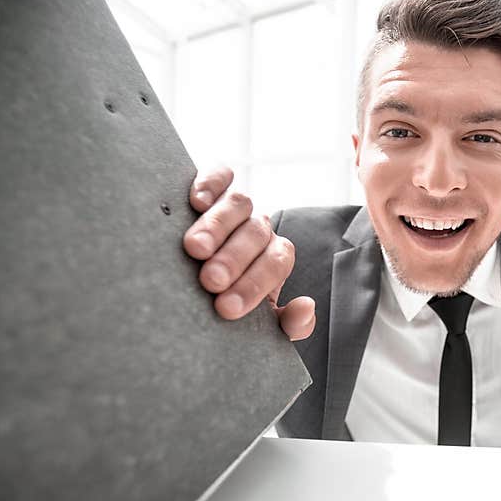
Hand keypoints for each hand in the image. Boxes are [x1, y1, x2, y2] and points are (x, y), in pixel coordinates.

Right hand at [183, 166, 315, 340]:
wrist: (197, 284)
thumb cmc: (227, 304)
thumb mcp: (258, 324)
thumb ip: (289, 323)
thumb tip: (305, 307)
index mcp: (275, 258)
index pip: (276, 265)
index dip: (254, 285)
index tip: (226, 308)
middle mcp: (259, 230)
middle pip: (257, 234)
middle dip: (234, 260)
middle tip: (210, 281)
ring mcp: (237, 208)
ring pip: (239, 204)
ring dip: (217, 226)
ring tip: (195, 249)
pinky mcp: (212, 187)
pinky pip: (219, 176)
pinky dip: (210, 183)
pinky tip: (196, 202)